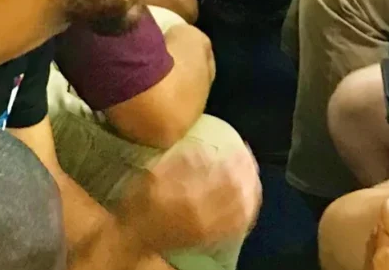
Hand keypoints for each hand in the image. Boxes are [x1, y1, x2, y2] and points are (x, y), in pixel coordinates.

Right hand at [122, 145, 261, 253]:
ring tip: (253, 178)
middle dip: (249, 176)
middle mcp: (206, 216)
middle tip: (251, 161)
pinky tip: (248, 203)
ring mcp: (210, 230)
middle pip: (239, 195)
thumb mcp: (155, 175)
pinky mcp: (209, 239)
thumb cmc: (140, 203)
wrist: (135, 237)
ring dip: (252, 193)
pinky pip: (236, 227)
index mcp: (193, 198)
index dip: (238, 162)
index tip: (242, 149)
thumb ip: (181, 163)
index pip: (227, 178)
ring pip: (242, 212)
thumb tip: (204, 150)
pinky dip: (246, 212)